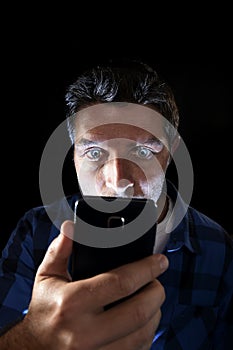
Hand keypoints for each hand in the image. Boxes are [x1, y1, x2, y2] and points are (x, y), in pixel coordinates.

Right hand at [24, 220, 168, 349]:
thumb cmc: (44, 311)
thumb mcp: (46, 277)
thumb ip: (59, 250)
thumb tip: (71, 228)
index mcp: (71, 304)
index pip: (120, 283)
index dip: (146, 269)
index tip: (159, 261)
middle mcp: (84, 333)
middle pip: (139, 311)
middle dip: (156, 292)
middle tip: (156, 282)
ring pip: (143, 334)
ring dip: (155, 313)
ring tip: (150, 299)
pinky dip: (146, 334)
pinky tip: (141, 321)